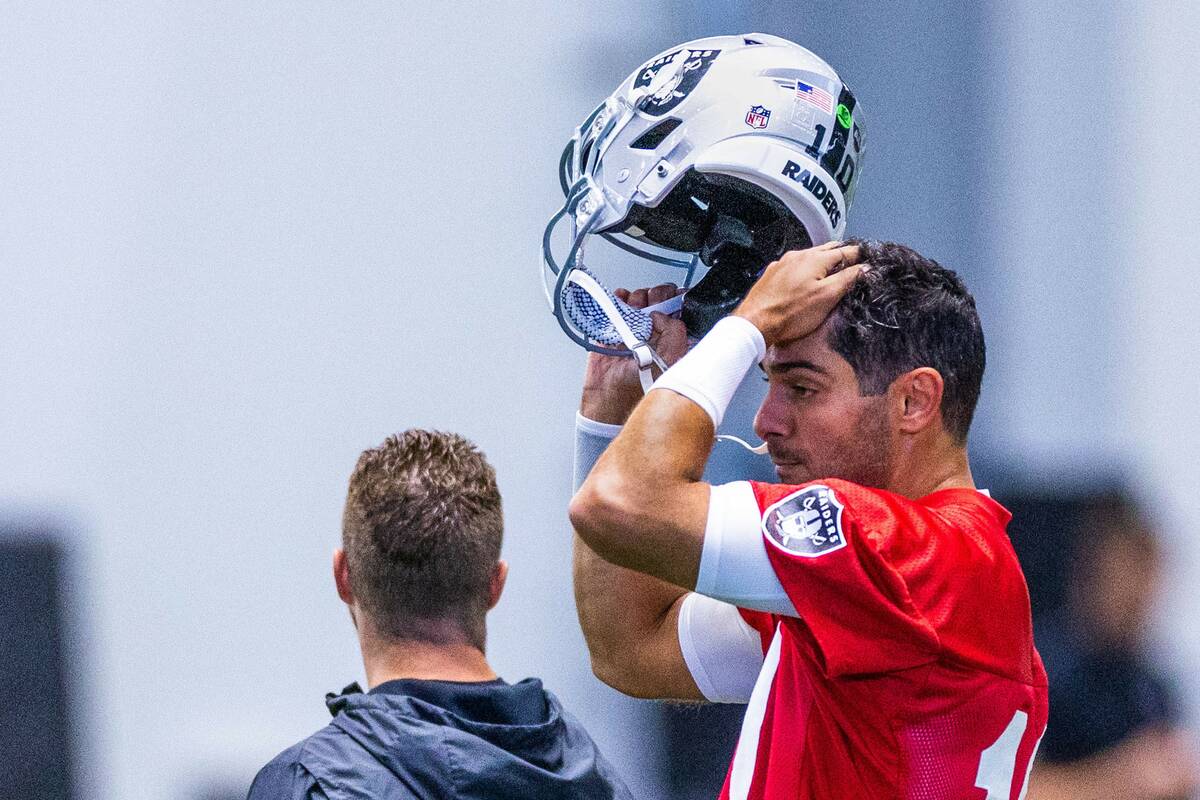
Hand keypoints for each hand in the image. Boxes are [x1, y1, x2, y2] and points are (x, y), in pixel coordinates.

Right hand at [579, 284, 688, 424]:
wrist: (609, 397)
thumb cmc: (640, 386)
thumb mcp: (669, 360)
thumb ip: (674, 332)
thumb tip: (662, 315)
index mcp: (674, 338)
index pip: (681, 307)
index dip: (677, 298)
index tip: (672, 299)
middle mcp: (656, 331)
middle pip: (660, 298)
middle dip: (656, 297)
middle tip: (650, 309)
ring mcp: (635, 328)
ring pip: (640, 297)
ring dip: (637, 298)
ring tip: (633, 313)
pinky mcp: (615, 327)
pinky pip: (618, 302)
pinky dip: (619, 297)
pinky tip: (621, 302)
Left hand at [733, 242, 864, 345]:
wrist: (755, 324)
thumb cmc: (792, 313)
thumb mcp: (827, 297)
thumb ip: (848, 279)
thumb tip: (865, 267)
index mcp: (815, 258)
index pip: (846, 251)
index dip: (861, 256)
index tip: (871, 260)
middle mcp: (798, 255)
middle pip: (827, 250)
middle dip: (843, 255)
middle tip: (855, 264)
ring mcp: (783, 263)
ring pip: (810, 257)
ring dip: (824, 262)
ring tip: (833, 271)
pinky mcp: (772, 274)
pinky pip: (795, 266)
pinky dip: (806, 269)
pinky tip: (807, 280)